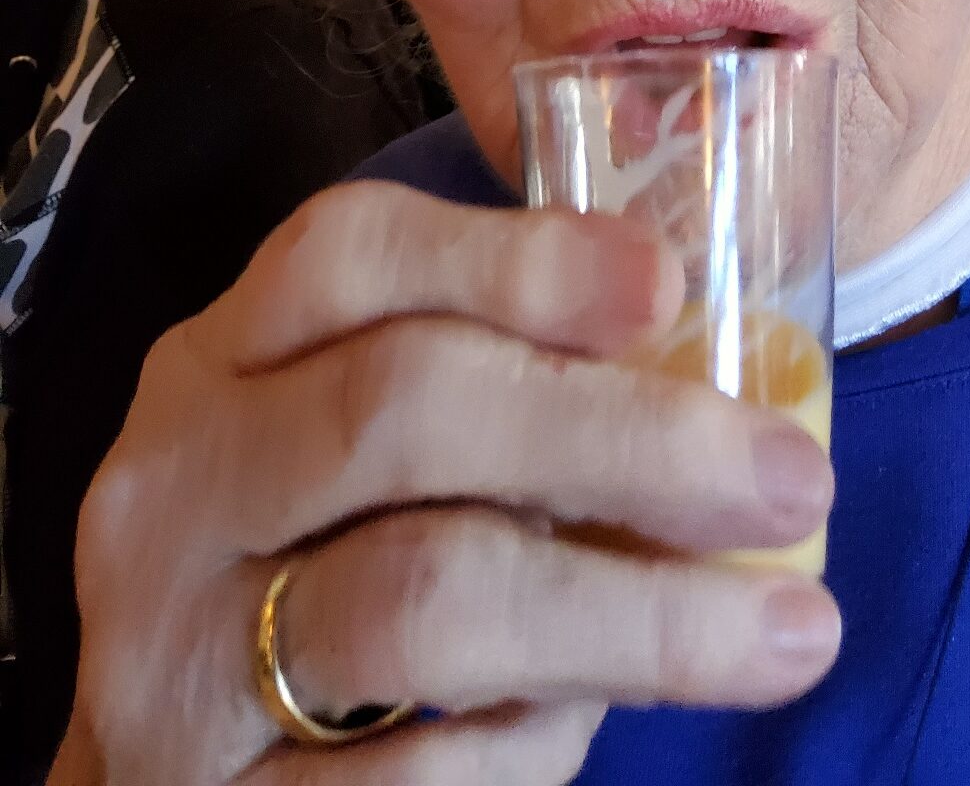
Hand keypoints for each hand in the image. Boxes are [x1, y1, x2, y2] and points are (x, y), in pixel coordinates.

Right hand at [55, 185, 838, 783]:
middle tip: (796, 482)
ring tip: (789, 633)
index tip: (670, 285)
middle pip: (405, 408)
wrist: (155, 779)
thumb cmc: (316, 567)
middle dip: (628, 437)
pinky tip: (594, 727)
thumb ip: (498, 386)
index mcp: (225, 361)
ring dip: (638, 616)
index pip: (347, 254)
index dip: (516, 256)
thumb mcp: (356, 448)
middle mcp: (181, 485)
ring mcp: (176, 654)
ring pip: (423, 600)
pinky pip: (412, 774)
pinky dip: (535, 750)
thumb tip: (733, 381)